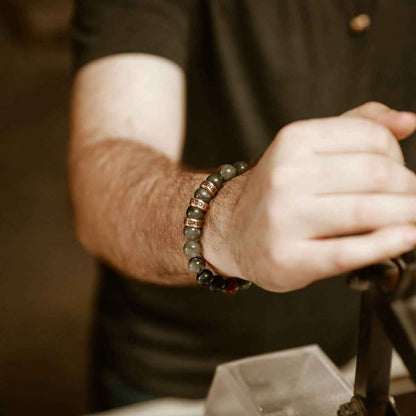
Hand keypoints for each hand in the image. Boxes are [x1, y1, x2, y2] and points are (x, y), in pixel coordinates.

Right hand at [220, 102, 415, 291]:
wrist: (230, 230)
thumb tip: (406, 121)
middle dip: (409, 189)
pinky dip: (387, 245)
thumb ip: (356, 127)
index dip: (399, 156)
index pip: (372, 137)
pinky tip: (406, 238)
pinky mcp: (288, 257)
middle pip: (377, 174)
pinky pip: (349, 252)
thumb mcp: (305, 148)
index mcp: (293, 141)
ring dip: (408, 215)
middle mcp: (285, 175)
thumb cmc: (276, 192)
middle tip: (411, 200)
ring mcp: (284, 218)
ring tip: (414, 218)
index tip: (399, 174)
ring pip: (368, 212)